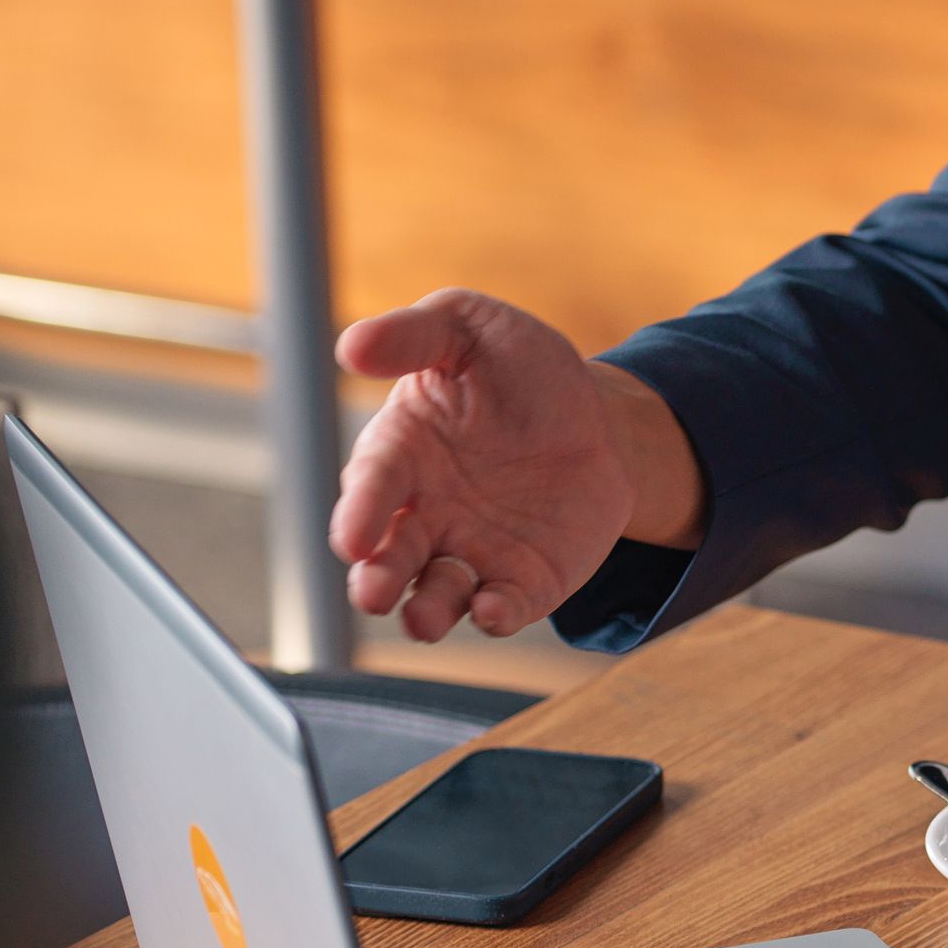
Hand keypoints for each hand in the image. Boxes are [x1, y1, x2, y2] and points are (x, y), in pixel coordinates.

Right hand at [328, 289, 702, 639]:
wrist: (595, 416)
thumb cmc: (518, 368)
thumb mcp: (471, 328)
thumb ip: (415, 334)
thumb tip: (352, 345)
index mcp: (401, 454)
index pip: (370, 488)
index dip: (358, 513)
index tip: (353, 538)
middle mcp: (424, 514)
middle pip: (388, 557)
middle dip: (375, 578)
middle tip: (372, 592)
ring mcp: (470, 552)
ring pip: (435, 594)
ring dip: (426, 611)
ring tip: (423, 620)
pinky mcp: (520, 581)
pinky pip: (502, 606)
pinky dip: (495, 614)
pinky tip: (495, 611)